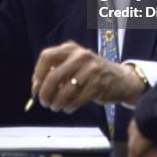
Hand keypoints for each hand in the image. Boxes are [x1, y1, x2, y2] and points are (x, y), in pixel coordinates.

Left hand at [31, 41, 145, 112]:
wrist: (120, 78)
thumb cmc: (90, 73)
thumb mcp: (74, 63)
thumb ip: (56, 70)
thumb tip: (36, 87)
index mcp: (71, 48)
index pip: (46, 56)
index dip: (38, 74)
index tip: (36, 88)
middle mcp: (80, 55)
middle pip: (53, 76)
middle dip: (45, 93)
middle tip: (44, 102)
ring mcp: (91, 69)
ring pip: (64, 91)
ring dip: (57, 103)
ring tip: (57, 107)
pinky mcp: (98, 84)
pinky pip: (76, 100)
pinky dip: (69, 107)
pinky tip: (68, 108)